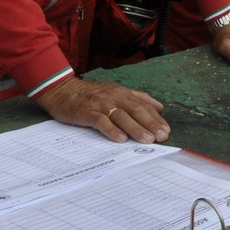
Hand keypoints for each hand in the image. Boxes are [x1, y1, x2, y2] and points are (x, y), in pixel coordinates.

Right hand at [34, 76, 167, 143]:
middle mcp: (115, 97)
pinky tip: (120, 139)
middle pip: (136, 110)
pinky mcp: (87, 112)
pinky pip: (101, 121)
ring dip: (136, 128)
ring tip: (147, 140)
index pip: (144, 106)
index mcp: (123, 93)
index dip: (156, 119)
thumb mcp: (116, 91)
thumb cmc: (91, 94)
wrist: (62, 90)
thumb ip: (138, 98)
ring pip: (122, 116)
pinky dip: (111, 130)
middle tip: (162, 137)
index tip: (166, 131)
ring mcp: (101, 104)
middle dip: (151, 124)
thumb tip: (160, 107)